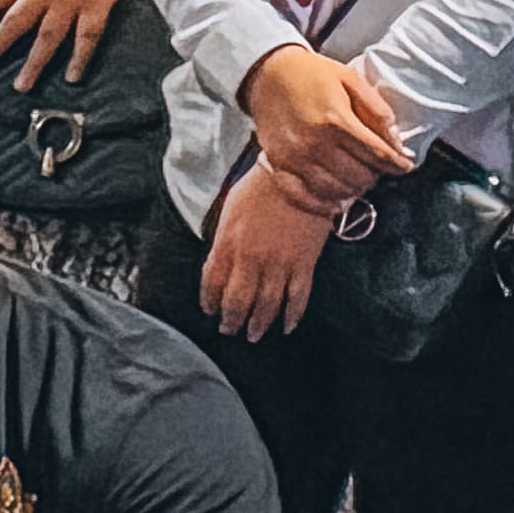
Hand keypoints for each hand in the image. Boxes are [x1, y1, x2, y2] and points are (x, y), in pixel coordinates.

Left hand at [196, 159, 339, 341]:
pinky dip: (292, 316)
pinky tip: (287, 327)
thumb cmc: (261, 187)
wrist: (300, 177)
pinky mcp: (304, 265)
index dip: (210, 300)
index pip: (212, 283)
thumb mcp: (230, 210)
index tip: (209, 310)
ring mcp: (278, 265)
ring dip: (258, 324)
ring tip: (253, 335)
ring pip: (266, 305)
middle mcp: (250, 260)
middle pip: (237, 301)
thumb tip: (220, 261)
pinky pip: (297, 298)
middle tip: (229, 330)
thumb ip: (224, 240)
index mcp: (227, 244)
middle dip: (231, 320)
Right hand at [239, 42, 404, 203]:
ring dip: (354, 188)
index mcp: (335, 119)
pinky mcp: (279, 165)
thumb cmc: (311, 74)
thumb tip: (396, 141)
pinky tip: (336, 200)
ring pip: (336, 191)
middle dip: (375, 174)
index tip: (405, 166)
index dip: (397, 163)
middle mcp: (314, 143)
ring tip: (358, 178)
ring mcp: (294, 158)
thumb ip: (376, 109)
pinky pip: (304, 197)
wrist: (266, 74)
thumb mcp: (350, 79)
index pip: (377, 154)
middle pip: (359, 177)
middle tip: (377, 166)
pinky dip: (324, 204)